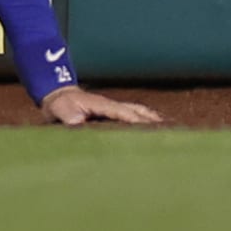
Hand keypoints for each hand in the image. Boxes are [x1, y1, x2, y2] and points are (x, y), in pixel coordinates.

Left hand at [39, 85, 164, 126]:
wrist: (57, 97)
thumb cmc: (60, 105)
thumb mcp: (61, 110)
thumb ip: (70, 117)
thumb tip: (79, 123)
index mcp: (103, 105)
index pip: (125, 114)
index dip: (138, 122)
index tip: (152, 131)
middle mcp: (113, 106)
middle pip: (139, 112)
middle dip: (155, 122)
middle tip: (174, 134)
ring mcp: (115, 108)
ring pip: (141, 113)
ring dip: (155, 121)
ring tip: (173, 132)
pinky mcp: (114, 114)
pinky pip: (136, 115)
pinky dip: (148, 120)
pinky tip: (157, 129)